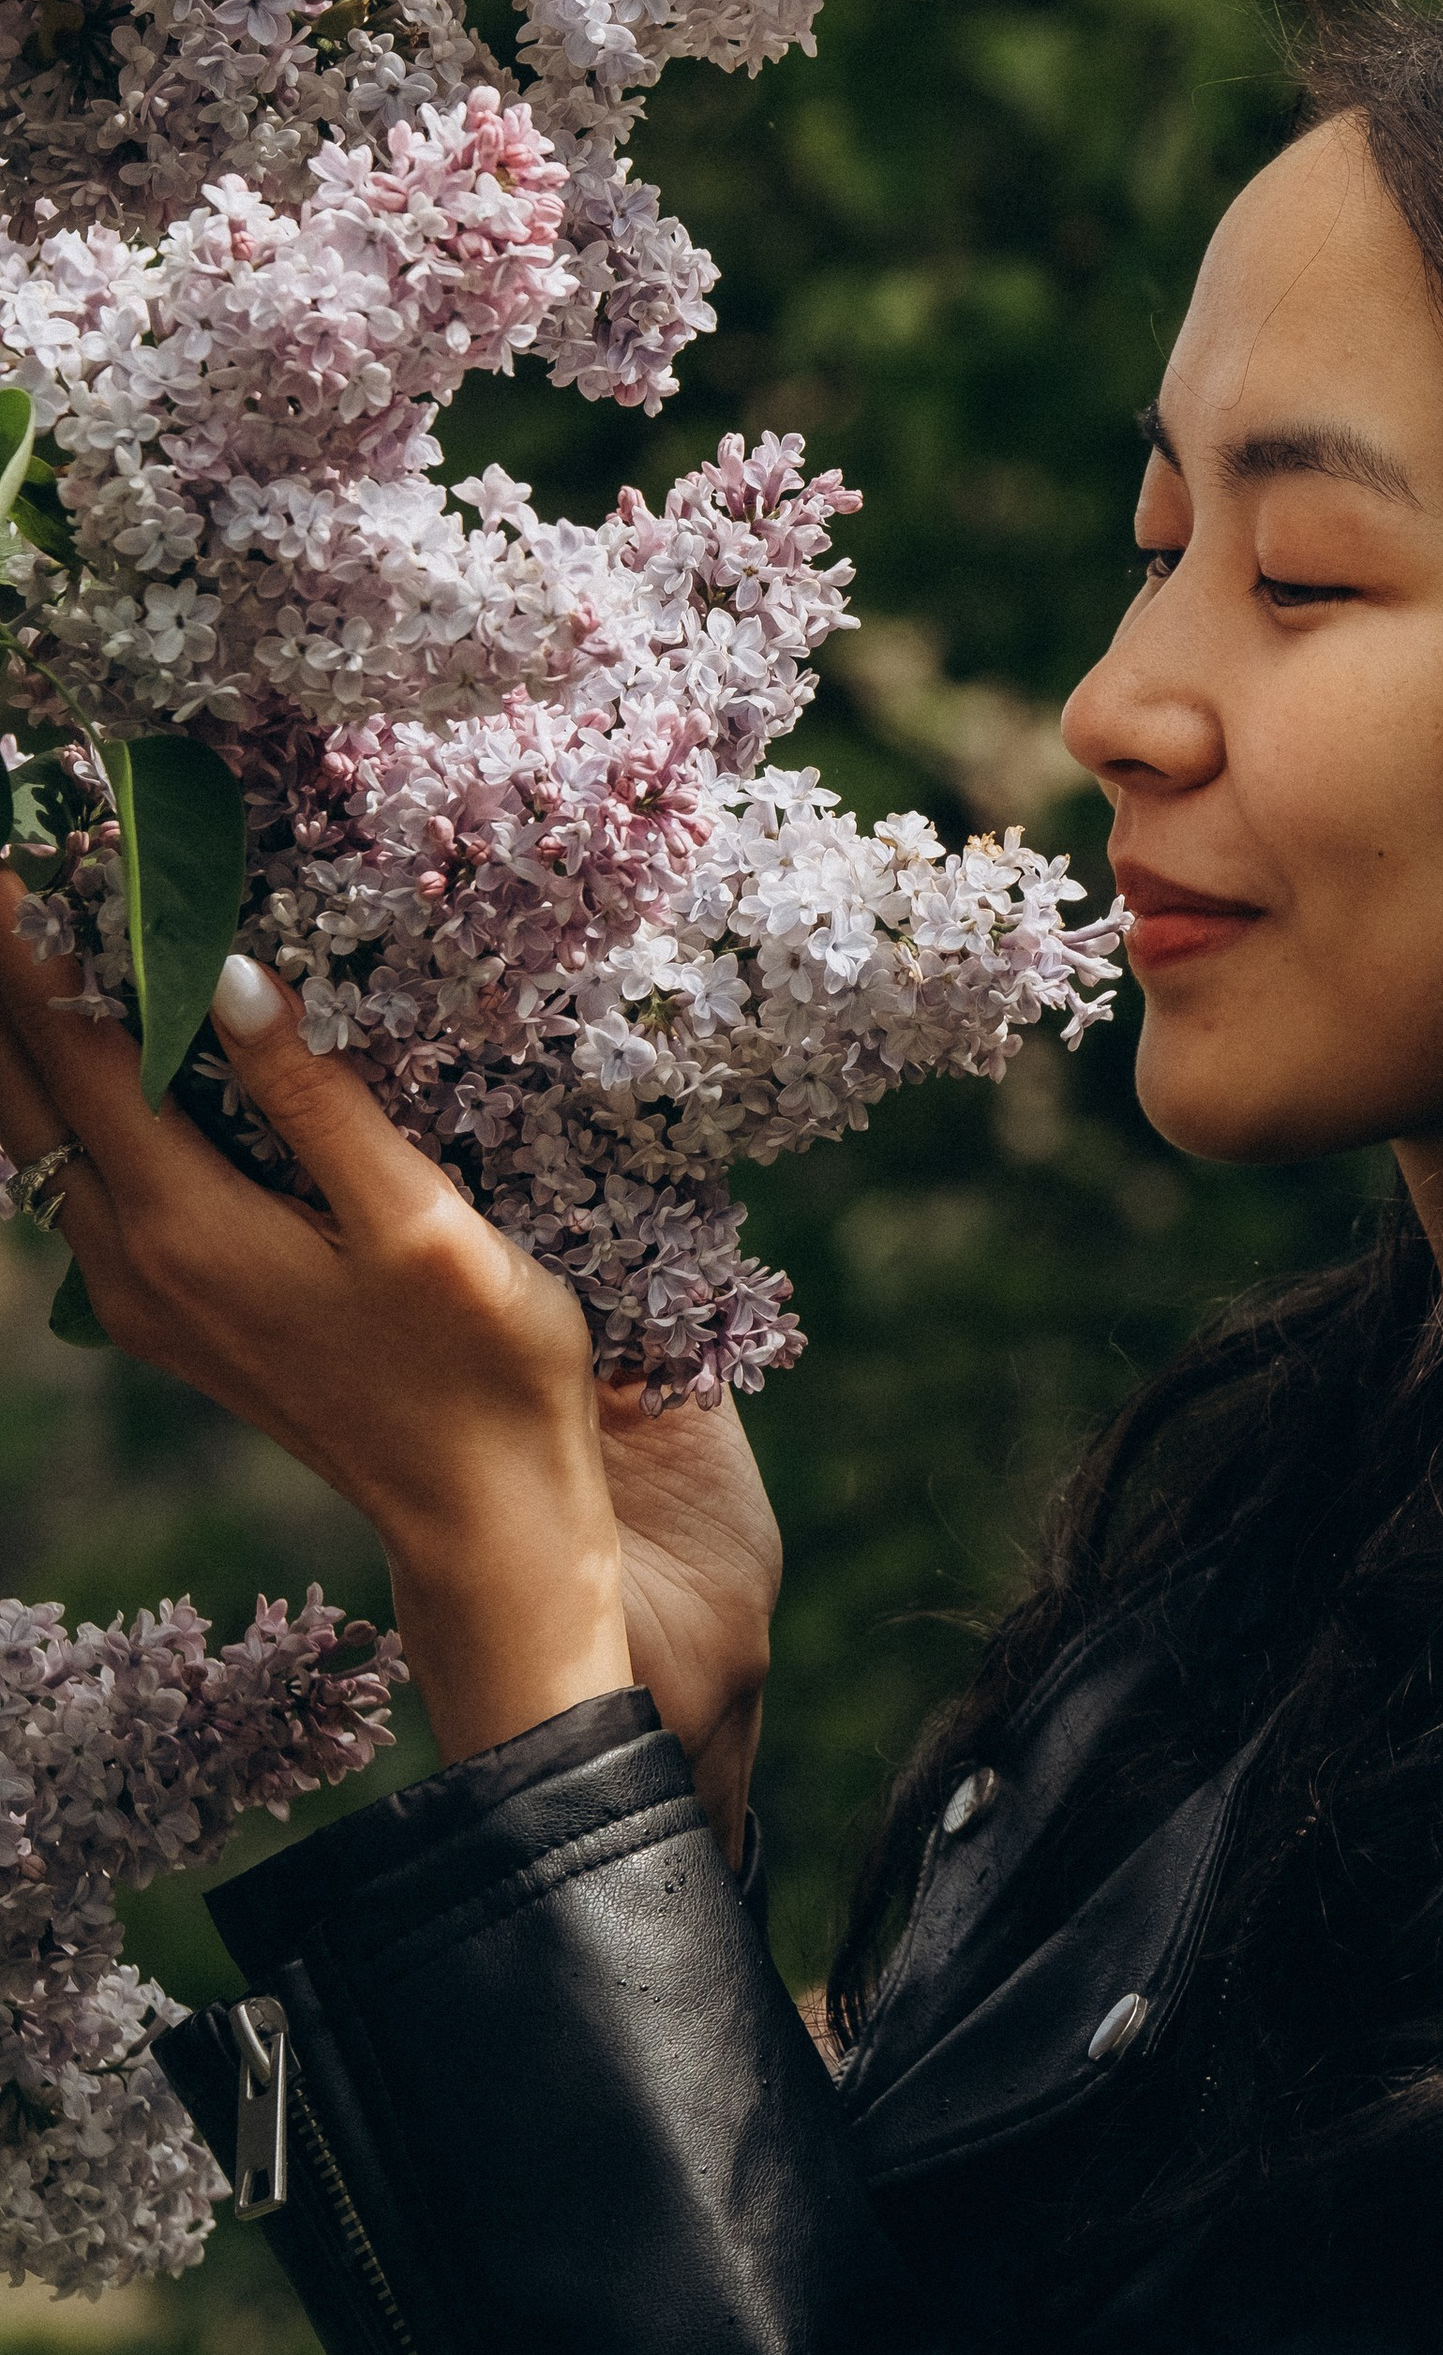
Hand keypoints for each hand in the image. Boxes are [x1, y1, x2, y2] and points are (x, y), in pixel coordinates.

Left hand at [0, 881, 773, 1835]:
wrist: (483, 1520)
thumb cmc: (482, 1367)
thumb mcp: (419, 1221)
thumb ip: (316, 1097)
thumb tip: (223, 971)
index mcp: (182, 1222)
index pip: (75, 1041)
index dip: (37, 931)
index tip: (19, 833)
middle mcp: (131, 1257)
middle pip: (22, 1086)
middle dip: (10, 971)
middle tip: (10, 861)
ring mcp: (142, 1294)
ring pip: (36, 1138)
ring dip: (26, 1033)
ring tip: (33, 935)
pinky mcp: (171, 1313)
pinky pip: (75, 1179)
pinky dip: (62, 1096)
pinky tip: (87, 1056)